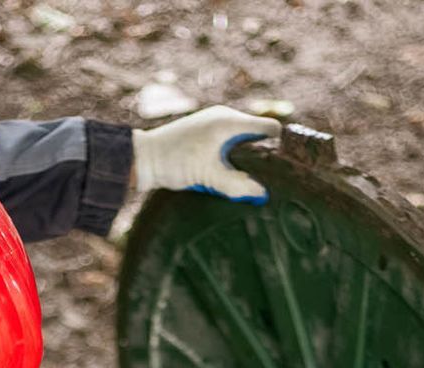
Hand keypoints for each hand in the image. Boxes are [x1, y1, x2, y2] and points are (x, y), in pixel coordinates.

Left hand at [133, 105, 282, 202]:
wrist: (142, 159)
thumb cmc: (173, 163)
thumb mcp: (208, 176)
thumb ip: (237, 185)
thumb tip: (264, 193)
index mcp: (229, 122)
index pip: (271, 128)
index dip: (279, 146)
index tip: (281, 168)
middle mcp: (224, 117)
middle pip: (259, 133)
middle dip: (264, 154)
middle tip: (267, 177)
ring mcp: (214, 122)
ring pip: (244, 138)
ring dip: (247, 156)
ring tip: (247, 177)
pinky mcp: (205, 131)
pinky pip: (230, 141)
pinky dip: (233, 155)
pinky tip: (229, 171)